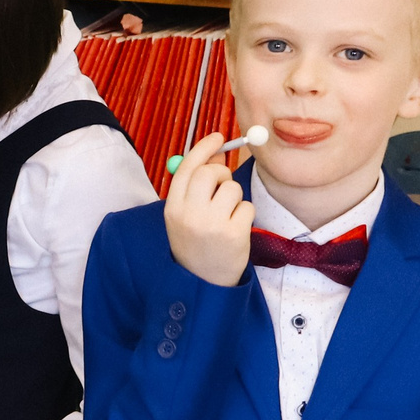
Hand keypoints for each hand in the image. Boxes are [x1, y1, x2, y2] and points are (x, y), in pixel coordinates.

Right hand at [165, 133, 252, 287]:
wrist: (202, 282)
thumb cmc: (195, 243)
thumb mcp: (185, 215)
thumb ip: (196, 185)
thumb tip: (215, 154)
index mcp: (173, 208)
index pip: (188, 168)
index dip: (204, 149)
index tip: (218, 137)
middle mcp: (189, 215)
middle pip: (210, 173)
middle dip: (221, 173)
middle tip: (222, 184)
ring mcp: (212, 225)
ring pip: (232, 188)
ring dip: (234, 197)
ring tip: (226, 215)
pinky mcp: (234, 234)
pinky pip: (246, 206)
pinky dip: (244, 214)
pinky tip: (235, 229)